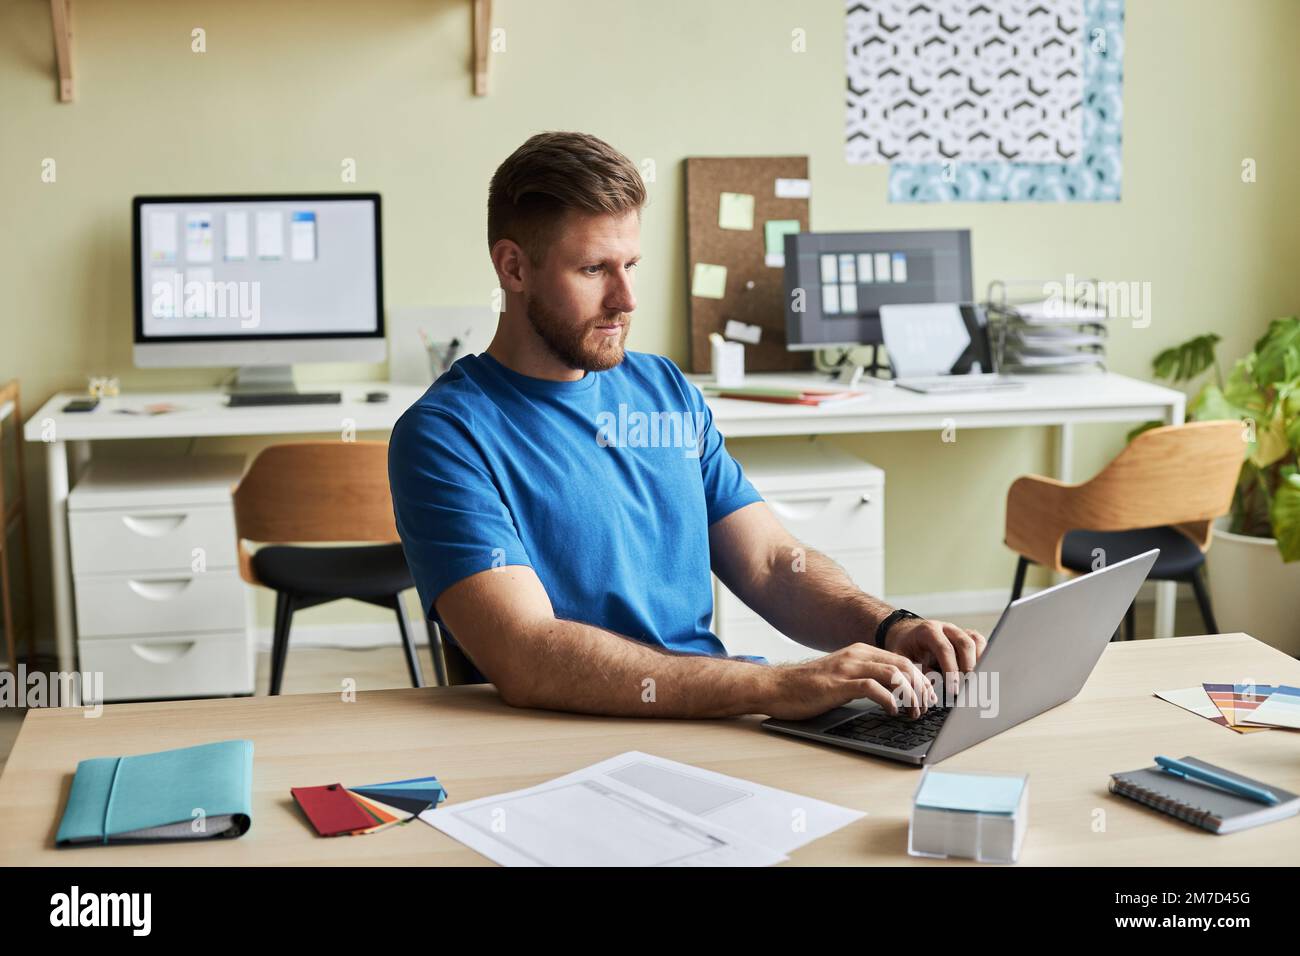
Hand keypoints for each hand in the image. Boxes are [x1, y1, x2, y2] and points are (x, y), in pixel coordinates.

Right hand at [763, 643, 938, 721]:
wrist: (776, 687)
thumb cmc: (808, 687)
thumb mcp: (843, 678)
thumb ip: (865, 679)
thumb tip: (894, 695)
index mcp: (861, 652)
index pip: (903, 661)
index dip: (922, 680)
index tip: (929, 699)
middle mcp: (857, 655)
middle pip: (904, 666)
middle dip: (922, 689)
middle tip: (926, 708)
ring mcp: (847, 668)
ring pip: (894, 674)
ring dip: (910, 696)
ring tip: (913, 713)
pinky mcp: (838, 684)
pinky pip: (873, 687)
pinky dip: (890, 700)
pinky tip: (892, 711)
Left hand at [885, 617, 986, 698]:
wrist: (906, 634)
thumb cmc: (903, 648)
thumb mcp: (901, 659)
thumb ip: (914, 675)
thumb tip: (930, 697)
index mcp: (928, 631)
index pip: (944, 649)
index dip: (951, 670)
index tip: (954, 689)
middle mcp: (946, 628)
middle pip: (965, 644)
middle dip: (969, 669)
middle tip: (968, 689)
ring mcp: (958, 630)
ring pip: (975, 642)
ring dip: (979, 664)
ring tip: (975, 684)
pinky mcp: (966, 636)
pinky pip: (980, 643)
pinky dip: (983, 658)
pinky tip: (980, 674)